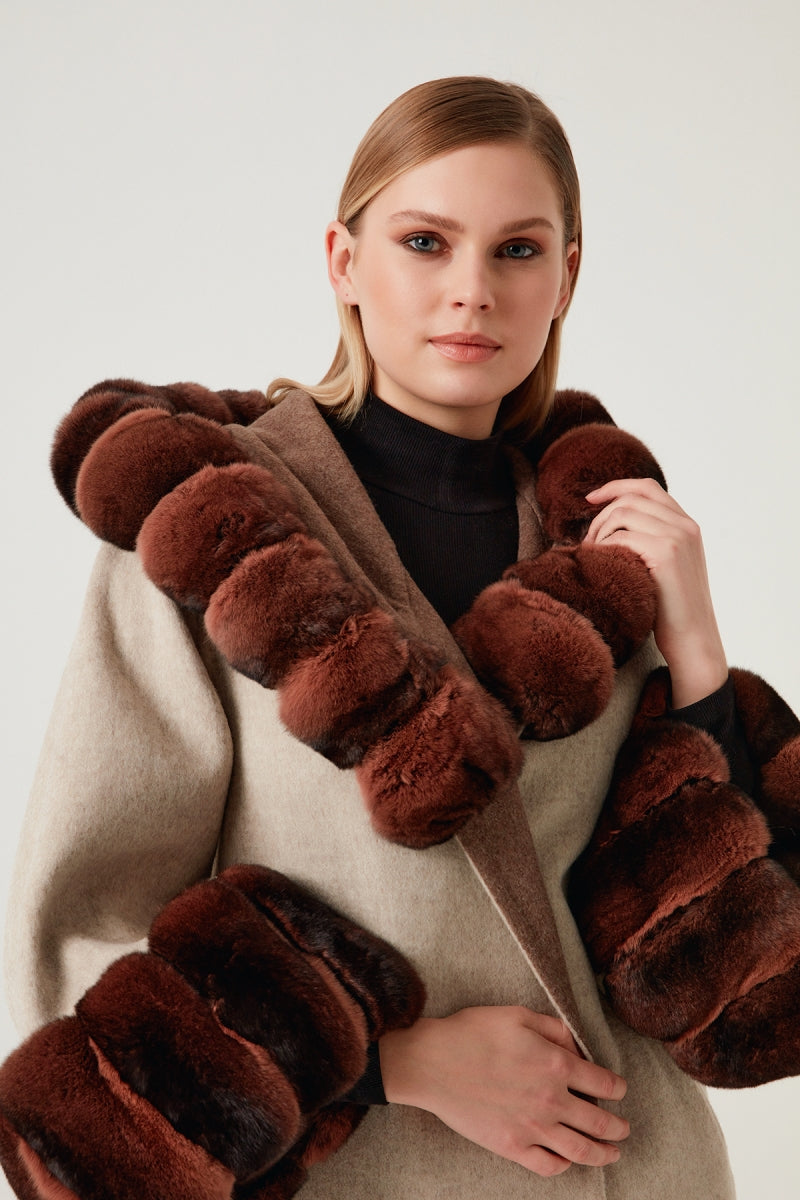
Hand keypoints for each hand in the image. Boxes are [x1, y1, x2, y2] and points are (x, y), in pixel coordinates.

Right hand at [379, 1006, 627, 1175]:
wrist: (434, 1062)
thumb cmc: (473, 1032)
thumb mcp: (518, 1015)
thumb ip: (555, 1029)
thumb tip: (577, 1047)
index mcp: (556, 1063)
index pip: (604, 1083)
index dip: (618, 1088)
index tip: (620, 1090)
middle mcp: (552, 1099)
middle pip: (600, 1122)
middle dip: (618, 1126)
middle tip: (623, 1128)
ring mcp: (533, 1127)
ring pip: (581, 1150)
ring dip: (603, 1154)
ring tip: (612, 1154)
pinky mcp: (512, 1146)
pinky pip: (548, 1166)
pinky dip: (564, 1166)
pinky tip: (568, 1161)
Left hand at [583, 479, 727, 706]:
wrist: (692, 640)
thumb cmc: (670, 609)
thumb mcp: (666, 566)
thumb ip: (651, 539)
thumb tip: (612, 521)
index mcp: (687, 525)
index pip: (647, 488)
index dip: (615, 487)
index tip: (590, 499)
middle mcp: (685, 526)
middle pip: (631, 497)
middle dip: (601, 515)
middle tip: (588, 542)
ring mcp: (677, 537)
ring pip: (623, 514)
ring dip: (599, 532)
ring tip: (594, 556)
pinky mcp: (665, 554)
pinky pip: (623, 536)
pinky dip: (605, 547)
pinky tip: (601, 564)